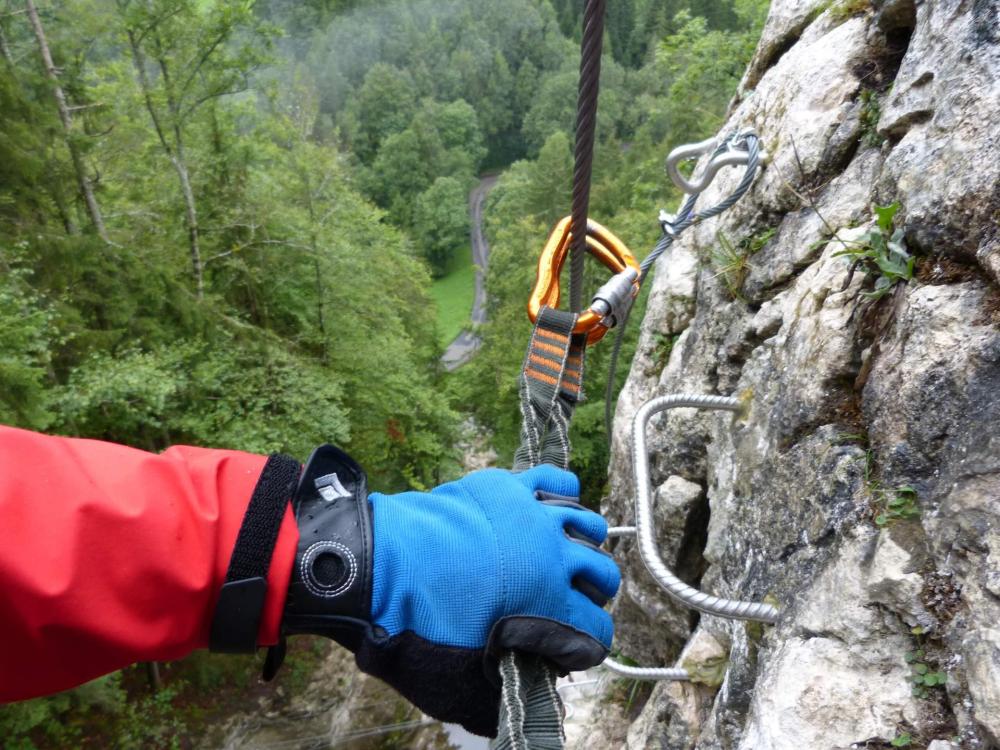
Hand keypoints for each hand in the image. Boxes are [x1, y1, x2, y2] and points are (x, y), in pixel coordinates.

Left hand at [276, 446, 619, 736]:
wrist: (379, 569)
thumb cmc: (416, 628)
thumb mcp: (458, 684)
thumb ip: (499, 698)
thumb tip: (519, 708)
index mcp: (549, 604)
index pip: (596, 630)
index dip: (585, 648)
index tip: (567, 653)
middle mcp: (553, 556)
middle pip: (602, 574)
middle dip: (594, 595)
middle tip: (570, 603)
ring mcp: (532, 518)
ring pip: (587, 524)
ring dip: (585, 545)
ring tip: (569, 555)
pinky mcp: (507, 489)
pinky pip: (551, 481)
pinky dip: (563, 489)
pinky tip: (560, 501)